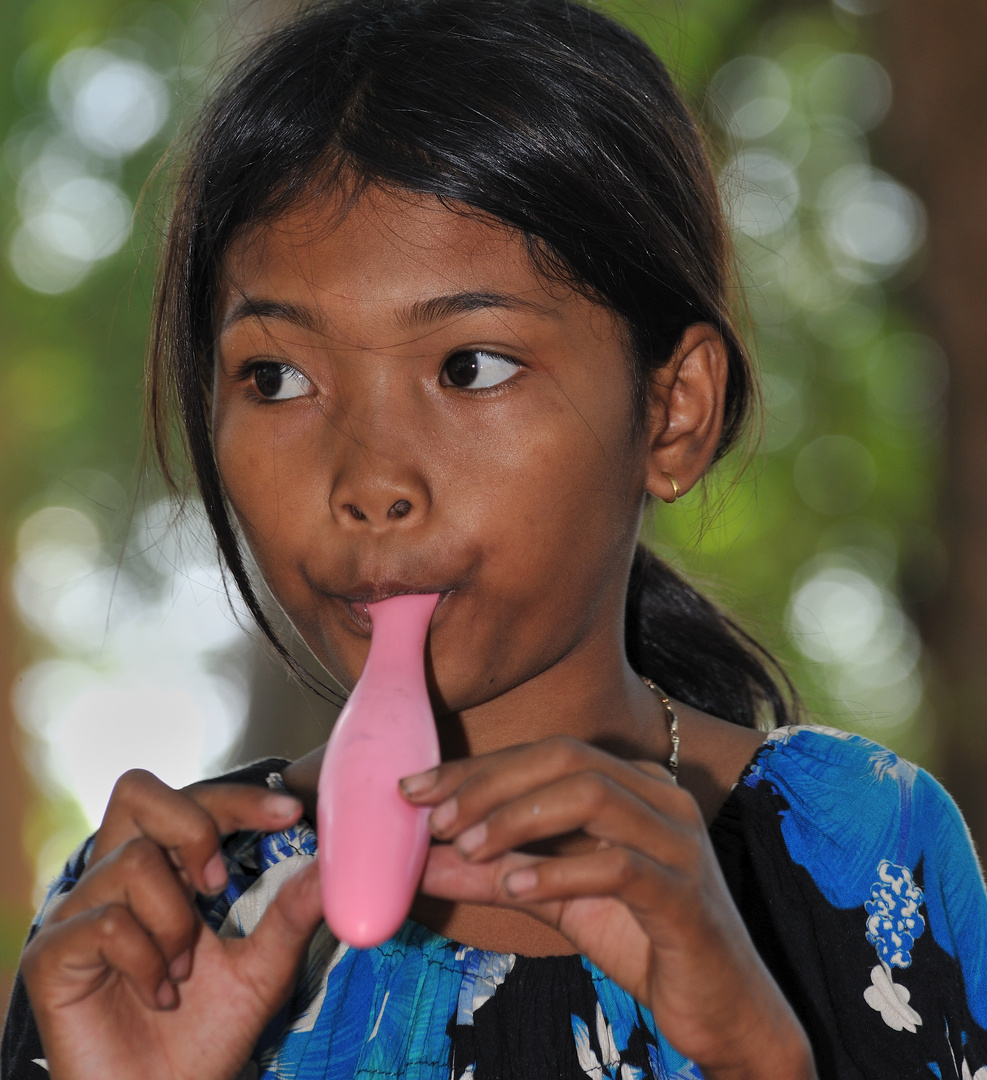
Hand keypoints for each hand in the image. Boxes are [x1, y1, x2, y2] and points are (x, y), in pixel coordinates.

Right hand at [21, 769, 323, 1079]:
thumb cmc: (207, 1033)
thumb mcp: (263, 968)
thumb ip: (291, 913)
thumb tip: (332, 864)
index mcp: (166, 868)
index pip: (193, 800)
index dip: (239, 798)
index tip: (289, 814)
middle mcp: (117, 877)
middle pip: (137, 791)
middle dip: (192, 827)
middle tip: (217, 885)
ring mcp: (79, 911)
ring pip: (133, 864)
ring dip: (175, 922)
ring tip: (182, 972)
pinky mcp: (52, 955)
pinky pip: (105, 924)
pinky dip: (145, 960)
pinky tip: (158, 994)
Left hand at [402, 736, 815, 1079]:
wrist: (725, 1008)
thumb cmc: (640, 938)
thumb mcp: (553, 898)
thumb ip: (492, 872)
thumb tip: (417, 860)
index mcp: (631, 783)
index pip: (544, 752)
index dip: (475, 766)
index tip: (414, 788)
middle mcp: (659, 794)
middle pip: (565, 755)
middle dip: (491, 781)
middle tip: (435, 818)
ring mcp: (678, 838)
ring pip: (591, 794)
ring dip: (518, 817)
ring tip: (469, 849)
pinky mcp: (685, 891)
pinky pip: (618, 863)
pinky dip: (559, 870)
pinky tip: (515, 886)